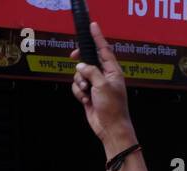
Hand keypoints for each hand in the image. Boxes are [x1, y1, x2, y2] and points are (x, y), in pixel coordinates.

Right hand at [70, 22, 135, 154]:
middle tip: (74, 57)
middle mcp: (104, 76)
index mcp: (113, 71)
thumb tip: (81, 65)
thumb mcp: (102, 85)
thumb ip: (91, 71)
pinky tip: (85, 100)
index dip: (98, 37)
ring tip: (85, 92)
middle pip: (88, 60)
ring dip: (79, 82)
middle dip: (81, 62)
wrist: (110, 128)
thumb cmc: (112, 107)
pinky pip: (77, 87)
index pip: (104, 50)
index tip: (92, 26)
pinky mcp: (88, 95)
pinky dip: (78, 92)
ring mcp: (96, 86)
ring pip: (80, 74)